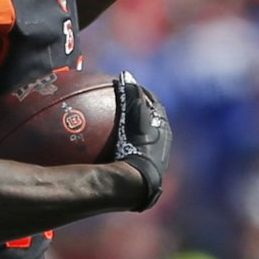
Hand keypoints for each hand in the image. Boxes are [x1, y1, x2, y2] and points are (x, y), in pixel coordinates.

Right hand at [109, 72, 171, 208]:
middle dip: (134, 113)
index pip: (155, 105)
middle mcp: (161, 146)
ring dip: (124, 132)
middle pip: (147, 123)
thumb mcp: (135, 119)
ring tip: (106, 126)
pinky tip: (94, 150)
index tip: (130, 86)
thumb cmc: (137, 148)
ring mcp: (149, 162)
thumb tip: (126, 74)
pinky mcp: (138, 175)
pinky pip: (124, 156)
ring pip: (136, 141)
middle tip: (118, 103)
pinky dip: (114, 149)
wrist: (137, 183)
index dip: (143, 94)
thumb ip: (132, 96)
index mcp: (164, 131)